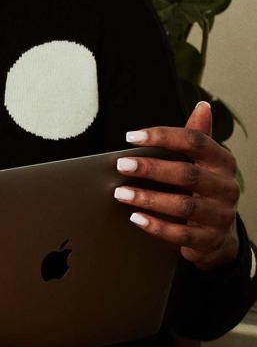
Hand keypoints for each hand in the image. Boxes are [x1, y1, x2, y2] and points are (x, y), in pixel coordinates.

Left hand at [115, 101, 240, 269]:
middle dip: (150, 168)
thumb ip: (197, 137)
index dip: (163, 136)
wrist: (219, 233)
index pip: (195, 141)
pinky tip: (135, 218)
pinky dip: (157, 226)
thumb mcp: (202, 163)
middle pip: (187, 174)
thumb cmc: (202, 188)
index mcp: (223, 162)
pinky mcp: (211, 240)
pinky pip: (182, 234)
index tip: (130, 136)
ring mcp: (221, 215)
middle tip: (121, 164)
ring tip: (120, 193)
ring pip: (184, 205)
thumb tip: (203, 106)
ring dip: (148, 198)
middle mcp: (227, 187)